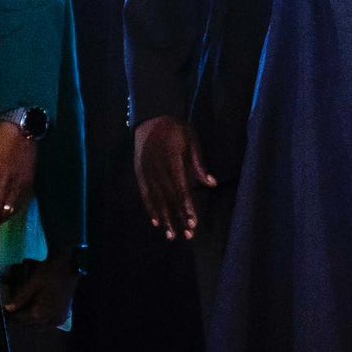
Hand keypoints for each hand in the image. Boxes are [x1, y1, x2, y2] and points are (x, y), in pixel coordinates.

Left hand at [3, 255, 78, 328]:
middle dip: (20, 318)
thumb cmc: (49, 272)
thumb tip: (7, 308)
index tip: (4, 310)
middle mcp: (49, 320)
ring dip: (30, 320)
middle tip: (13, 308)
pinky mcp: (63, 317)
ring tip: (24, 308)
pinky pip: (48, 324)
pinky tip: (38, 309)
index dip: (11, 315)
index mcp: (40, 313)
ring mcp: (58, 320)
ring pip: (38, 326)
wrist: (69, 266)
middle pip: (28, 324)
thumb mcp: (33, 282)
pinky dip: (41, 320)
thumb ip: (20, 297)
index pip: (20, 320)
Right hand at [134, 115, 217, 240]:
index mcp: (172, 160)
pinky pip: (145, 194)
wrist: (151, 116)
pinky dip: (150, 209)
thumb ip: (199, 164)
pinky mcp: (139, 173)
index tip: (193, 223)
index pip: (181, 189)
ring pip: (156, 200)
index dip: (188, 207)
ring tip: (172, 236)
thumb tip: (212, 184)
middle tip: (187, 236)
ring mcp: (146, 172)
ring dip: (165, 219)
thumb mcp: (191, 140)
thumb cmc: (176, 128)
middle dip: (178, 218)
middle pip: (169, 199)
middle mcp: (158, 169)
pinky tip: (156, 222)